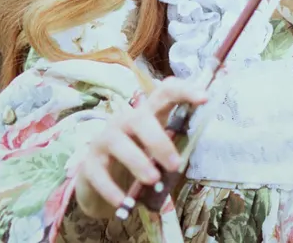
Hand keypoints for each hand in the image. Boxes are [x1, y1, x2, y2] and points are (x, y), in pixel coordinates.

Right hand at [73, 77, 208, 218]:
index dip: (184, 91)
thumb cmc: (137, 161)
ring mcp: (104, 140)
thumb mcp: (156, 152)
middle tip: (174, 165)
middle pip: (140, 119)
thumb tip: (194, 158)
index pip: (165, 92)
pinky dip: (111, 188)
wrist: (98, 182)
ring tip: (152, 180)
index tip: (204, 99)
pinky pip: (98, 173)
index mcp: (148, 114)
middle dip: (159, 141)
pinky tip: (122, 202)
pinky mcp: (89, 163)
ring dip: (137, 161)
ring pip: (118, 143)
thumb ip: (173, 148)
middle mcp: (124, 121)